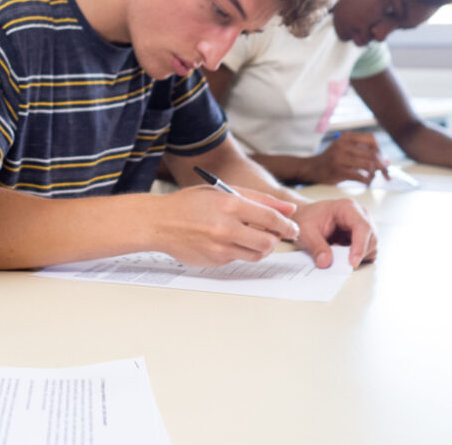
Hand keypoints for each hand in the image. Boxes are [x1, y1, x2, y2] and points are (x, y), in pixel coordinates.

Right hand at [147, 186, 299, 265]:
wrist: (159, 222)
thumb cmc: (189, 204)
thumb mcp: (221, 191)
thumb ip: (258, 199)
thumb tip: (288, 209)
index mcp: (229, 204)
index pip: (271, 218)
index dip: (287, 225)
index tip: (292, 227)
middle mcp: (226, 227)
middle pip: (268, 242)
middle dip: (276, 239)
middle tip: (274, 235)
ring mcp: (220, 247)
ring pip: (257, 254)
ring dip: (260, 247)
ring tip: (252, 238)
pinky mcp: (215, 261)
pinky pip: (238, 259)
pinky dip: (239, 251)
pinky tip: (227, 241)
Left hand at [291, 198, 376, 268]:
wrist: (306, 217)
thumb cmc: (307, 219)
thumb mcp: (305, 232)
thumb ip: (315, 246)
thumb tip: (325, 263)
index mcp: (348, 208)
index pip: (362, 226)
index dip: (360, 246)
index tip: (352, 262)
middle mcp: (361, 215)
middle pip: (372, 238)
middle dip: (359, 254)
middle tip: (338, 260)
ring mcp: (364, 227)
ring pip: (372, 247)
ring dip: (357, 255)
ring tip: (335, 250)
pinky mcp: (363, 238)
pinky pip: (368, 252)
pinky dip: (356, 257)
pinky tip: (340, 253)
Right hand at [307, 132, 389, 184]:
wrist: (310, 168)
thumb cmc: (331, 160)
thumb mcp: (345, 150)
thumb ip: (363, 153)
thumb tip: (387, 161)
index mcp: (346, 137)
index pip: (372, 139)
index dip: (381, 151)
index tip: (384, 161)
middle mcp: (343, 145)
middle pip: (373, 153)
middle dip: (384, 166)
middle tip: (388, 174)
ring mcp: (340, 158)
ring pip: (369, 164)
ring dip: (375, 173)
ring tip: (374, 177)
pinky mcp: (339, 171)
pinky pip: (361, 176)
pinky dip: (368, 181)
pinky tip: (366, 182)